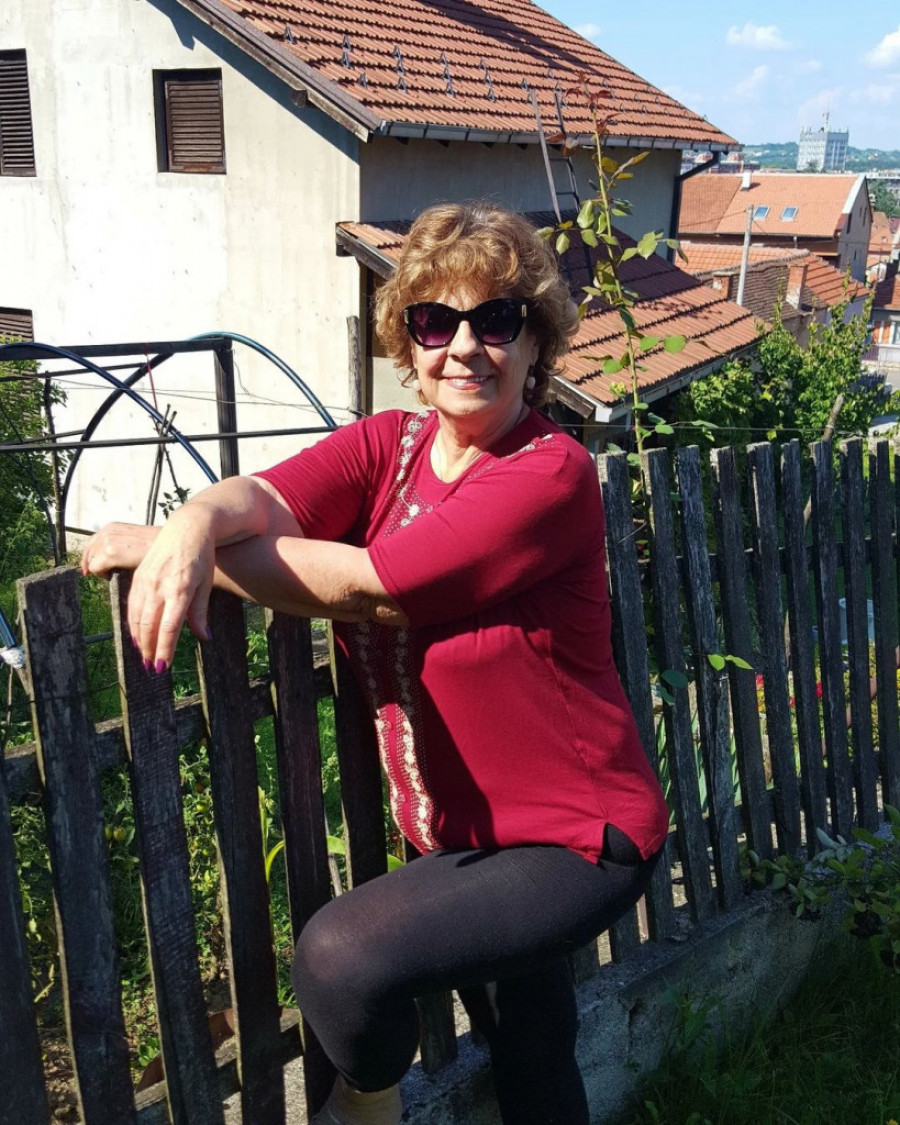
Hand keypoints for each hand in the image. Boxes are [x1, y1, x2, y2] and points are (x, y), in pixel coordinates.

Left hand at [81, 523, 159, 576]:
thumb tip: (109, 559)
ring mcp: (107, 542)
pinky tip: (113, 576)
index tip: (89, 569)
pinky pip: (95, 568)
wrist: (167, 542)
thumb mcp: (132, 538)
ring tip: (112, 574)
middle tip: (97, 575)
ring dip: (99, 569)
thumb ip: (119, 543)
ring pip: (91, 561)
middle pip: (88, 552)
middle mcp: (106, 532)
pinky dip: (101, 575)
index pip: (91, 542)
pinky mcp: (110, 554)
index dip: (88, 557)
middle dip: (90, 564)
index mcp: (111, 527)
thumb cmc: (154, 544)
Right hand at [124, 510, 217, 671]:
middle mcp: (160, 587)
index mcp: (180, 591)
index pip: (169, 628)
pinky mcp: (139, 577)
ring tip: (143, 655)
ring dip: (139, 639)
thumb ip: (200, 613)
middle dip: (148, 649)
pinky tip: (136, 634)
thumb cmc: (201, 558)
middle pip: (149, 626)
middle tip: (151, 667)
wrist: (187, 528)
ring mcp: (146, 581)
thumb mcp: (205, 585)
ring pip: (136, 617)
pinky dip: (132, 622)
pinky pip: (132, 605)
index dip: (164, 649)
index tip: (162, 666)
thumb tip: (204, 637)